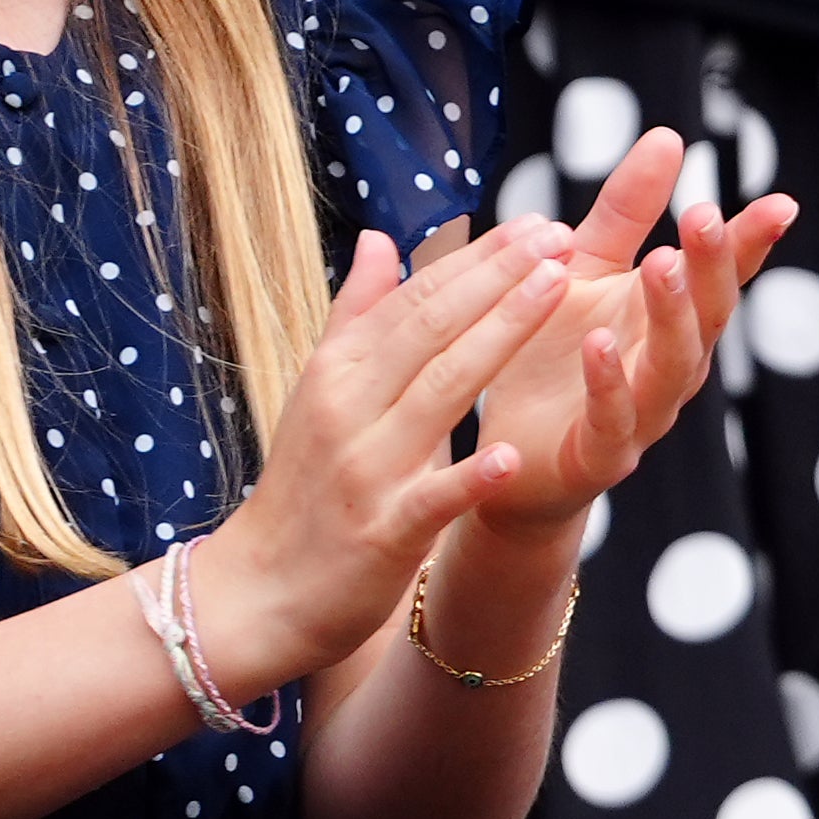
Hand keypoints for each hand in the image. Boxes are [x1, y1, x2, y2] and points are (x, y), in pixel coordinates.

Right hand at [180, 221, 566, 692]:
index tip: (536, 224)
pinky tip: (512, 454)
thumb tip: (378, 239)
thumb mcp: (318, 392)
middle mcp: (349, 409)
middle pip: (433, 328)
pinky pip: (431, 498)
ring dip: (502, 335)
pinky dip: (469, 477)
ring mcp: (365, 471)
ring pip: (441, 392)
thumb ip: (355, 316)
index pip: (417, 299)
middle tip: (561, 234)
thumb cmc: (301, 488)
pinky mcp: (382, 534)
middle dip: (501, 277)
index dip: (479, 259)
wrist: (257, 594)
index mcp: (339, 372)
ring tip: (559, 290)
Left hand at [464, 130, 793, 551]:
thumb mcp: (585, 269)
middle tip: (704, 215)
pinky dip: (607, 385)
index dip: (749, 243)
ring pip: (670, 369)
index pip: (720, 277)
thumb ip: (626, 212)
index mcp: (670, 320)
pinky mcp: (598, 457)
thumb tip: (669, 136)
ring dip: (670, 318)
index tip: (780, 204)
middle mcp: (669, 369)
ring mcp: (641, 418)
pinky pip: (611, 422)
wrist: (512, 460)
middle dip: (710, 268)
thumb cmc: (554, 358)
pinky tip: (597, 344)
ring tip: (662, 265)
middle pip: (706, 318)